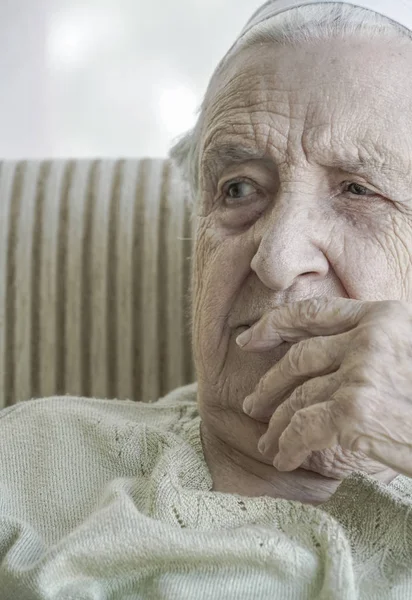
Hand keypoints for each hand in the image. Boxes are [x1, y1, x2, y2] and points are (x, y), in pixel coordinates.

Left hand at [238, 297, 411, 476]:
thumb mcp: (409, 352)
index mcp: (383, 316)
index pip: (314, 313)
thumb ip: (374, 345)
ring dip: (276, 424)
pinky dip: (289, 445)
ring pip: (298, 396)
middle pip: (298, 357)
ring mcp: (361, 373)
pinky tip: (285, 457)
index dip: (274, 324)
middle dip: (268, 384)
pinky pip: (304, 428)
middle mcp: (369, 338)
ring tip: (268, 442)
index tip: (249, 338)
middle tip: (252, 404)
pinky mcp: (355, 412)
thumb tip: (329, 357)